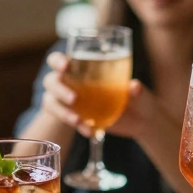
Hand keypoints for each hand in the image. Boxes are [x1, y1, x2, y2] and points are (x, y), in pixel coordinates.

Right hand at [39, 53, 166, 141]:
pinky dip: (75, 125)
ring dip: (62, 111)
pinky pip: (64, 119)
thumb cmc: (139, 97)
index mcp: (84, 67)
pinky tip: (89, 131)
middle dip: (58, 88)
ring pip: (52, 102)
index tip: (66, 66)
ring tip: (78, 120)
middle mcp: (72, 81)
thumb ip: (137, 88)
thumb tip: (134, 86)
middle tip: (73, 99)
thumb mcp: (141, 92)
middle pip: (51, 81)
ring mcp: (70, 100)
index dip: (58, 61)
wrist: (141, 120)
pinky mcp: (75, 116)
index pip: (60, 60)